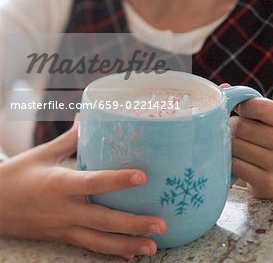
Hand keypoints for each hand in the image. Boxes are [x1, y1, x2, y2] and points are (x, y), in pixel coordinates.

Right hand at [0, 120, 165, 257]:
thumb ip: (70, 139)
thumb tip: (88, 117)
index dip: (118, 180)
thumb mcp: (43, 154)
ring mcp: (64, 228)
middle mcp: (64, 210)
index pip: (93, 183)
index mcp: (60, 185)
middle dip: (133, 224)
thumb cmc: (17, 176)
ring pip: (99, 241)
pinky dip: (110, 252)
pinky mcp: (62, 237)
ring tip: (152, 246)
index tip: (143, 176)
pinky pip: (89, 248)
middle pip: (103, 220)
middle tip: (161, 224)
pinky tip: (128, 255)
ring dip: (127, 245)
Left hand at [230, 97, 272, 196]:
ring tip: (235, 144)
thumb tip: (223, 88)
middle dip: (231, 127)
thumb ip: (249, 102)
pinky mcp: (268, 184)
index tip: (238, 110)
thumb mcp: (271, 118)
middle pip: (241, 127)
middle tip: (233, 130)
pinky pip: (235, 166)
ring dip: (227, 144)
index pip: (258, 107)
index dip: (241, 106)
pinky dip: (229, 161)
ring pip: (235, 147)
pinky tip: (236, 159)